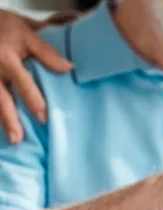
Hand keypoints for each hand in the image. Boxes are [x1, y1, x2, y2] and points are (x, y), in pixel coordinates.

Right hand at [0, 9, 73, 143]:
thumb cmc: (8, 30)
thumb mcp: (28, 34)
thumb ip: (47, 52)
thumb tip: (69, 68)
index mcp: (6, 57)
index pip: (22, 81)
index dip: (32, 99)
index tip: (44, 115)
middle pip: (1, 98)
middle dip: (11, 117)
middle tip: (21, 137)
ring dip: (4, 122)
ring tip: (15, 140)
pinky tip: (5, 134)